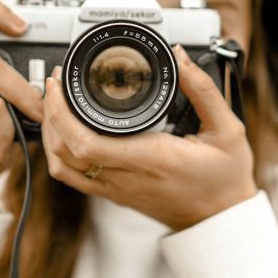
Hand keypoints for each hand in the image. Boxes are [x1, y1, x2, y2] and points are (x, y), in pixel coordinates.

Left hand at [41, 44, 256, 229]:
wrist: (222, 220)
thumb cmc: (225, 178)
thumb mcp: (228, 130)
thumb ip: (204, 91)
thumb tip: (180, 58)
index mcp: (151, 158)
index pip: (87, 143)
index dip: (62, 112)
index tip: (61, 82)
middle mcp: (126, 177)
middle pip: (64, 152)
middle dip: (50, 113)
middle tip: (56, 83)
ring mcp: (116, 189)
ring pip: (62, 167)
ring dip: (49, 134)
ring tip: (55, 103)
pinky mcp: (114, 194)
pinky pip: (72, 177)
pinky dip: (58, 153)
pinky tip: (64, 131)